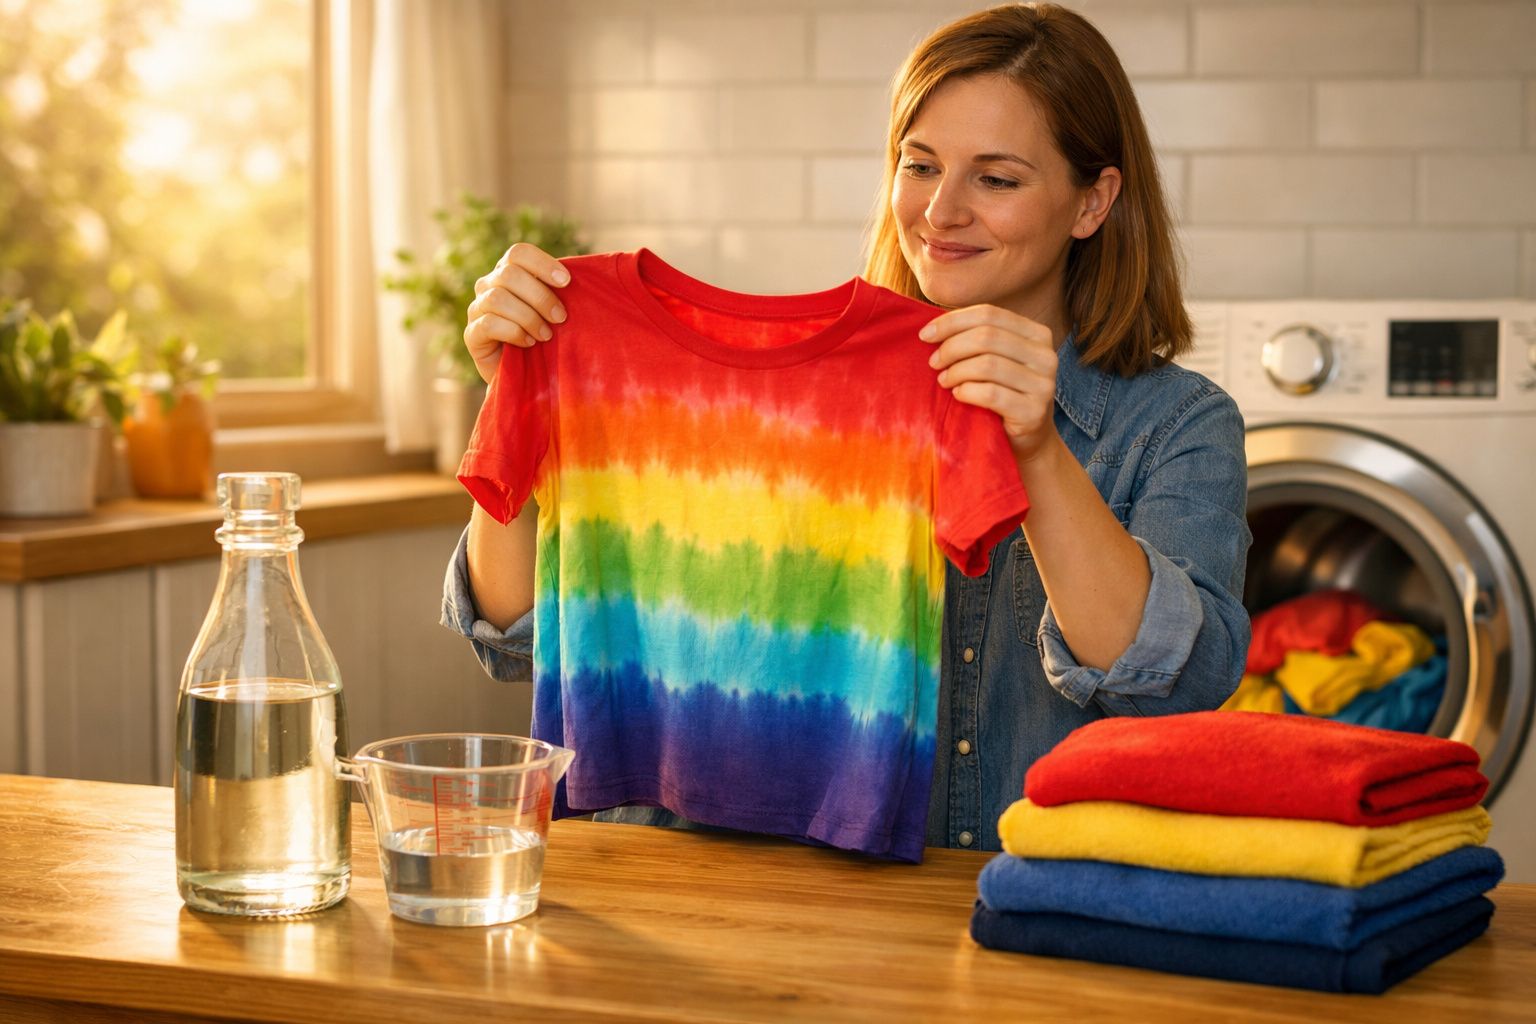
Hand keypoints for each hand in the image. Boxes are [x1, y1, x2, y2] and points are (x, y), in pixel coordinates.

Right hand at [463, 243, 570, 383]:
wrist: (526, 377)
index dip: (542, 263)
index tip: (566, 282)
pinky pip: (490, 324)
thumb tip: (589, 274)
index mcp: (508, 272)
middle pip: (509, 274)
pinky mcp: (471, 334)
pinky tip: (529, 343)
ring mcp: (476, 309)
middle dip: (540, 296)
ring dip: (529, 317)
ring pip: (498, 298)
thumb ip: (561, 291)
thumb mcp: (555, 311)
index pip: (518, 253)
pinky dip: (514, 332)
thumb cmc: (545, 339)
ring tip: (547, 335)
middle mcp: (487, 286)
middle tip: (561, 318)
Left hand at [920, 304, 1060, 464]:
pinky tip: (958, 395)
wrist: (1028, 440)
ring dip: (956, 371)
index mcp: (1037, 334)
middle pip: (987, 337)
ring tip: (944, 381)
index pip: (989, 314)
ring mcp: (1044, 385)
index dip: (952, 321)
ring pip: (988, 364)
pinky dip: (967, 392)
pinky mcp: (1034, 412)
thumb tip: (933, 326)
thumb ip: (977, 338)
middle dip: (951, 347)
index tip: (925, 334)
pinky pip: (990, 393)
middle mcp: (1046, 356)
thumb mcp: (996, 359)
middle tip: (934, 363)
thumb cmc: (1003, 394)